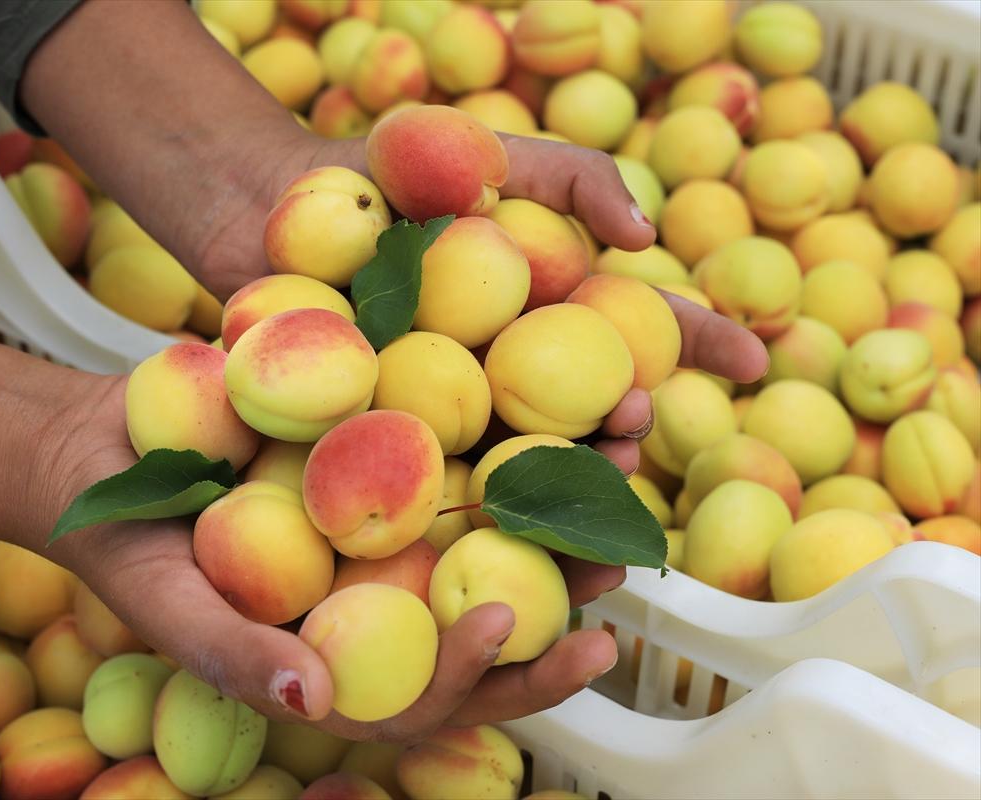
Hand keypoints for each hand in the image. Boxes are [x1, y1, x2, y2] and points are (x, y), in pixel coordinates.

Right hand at [53, 375, 626, 742]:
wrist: (105, 447)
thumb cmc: (126, 544)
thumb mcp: (167, 603)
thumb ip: (235, 657)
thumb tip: (312, 704)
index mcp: (348, 655)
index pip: (432, 691)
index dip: (480, 673)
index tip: (500, 618)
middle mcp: (387, 594)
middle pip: (488, 607)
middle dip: (560, 591)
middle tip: (618, 561)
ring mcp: (395, 523)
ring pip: (496, 521)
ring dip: (567, 489)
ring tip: (624, 448)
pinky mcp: (393, 450)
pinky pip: (461, 439)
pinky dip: (515, 414)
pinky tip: (560, 379)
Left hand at [176, 130, 767, 474]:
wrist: (271, 208)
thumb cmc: (389, 176)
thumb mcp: (490, 154)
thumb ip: (574, 178)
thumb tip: (646, 237)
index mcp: (553, 312)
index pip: (643, 330)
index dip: (703, 344)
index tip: (755, 357)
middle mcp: (516, 375)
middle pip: (589, 414)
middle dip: (623, 428)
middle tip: (629, 425)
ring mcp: (458, 416)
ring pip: (528, 467)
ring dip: (562, 489)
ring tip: (577, 484)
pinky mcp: (393, 446)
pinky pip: (441, 489)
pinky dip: (472, 516)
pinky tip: (492, 530)